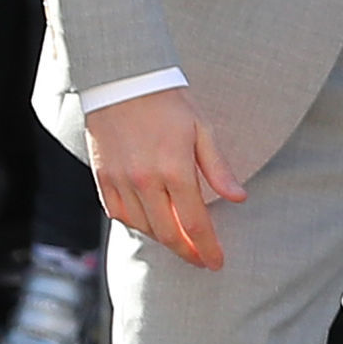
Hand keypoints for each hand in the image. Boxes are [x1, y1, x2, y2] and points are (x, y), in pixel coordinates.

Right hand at [85, 84, 245, 270]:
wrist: (122, 81)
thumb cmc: (168, 102)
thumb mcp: (202, 129)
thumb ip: (218, 169)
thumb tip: (239, 198)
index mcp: (175, 169)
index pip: (195, 223)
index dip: (208, 248)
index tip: (216, 263)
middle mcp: (146, 181)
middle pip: (169, 234)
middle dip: (188, 253)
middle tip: (201, 260)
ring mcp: (121, 181)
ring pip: (144, 228)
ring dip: (164, 240)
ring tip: (180, 241)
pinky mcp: (103, 178)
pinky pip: (119, 215)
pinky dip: (137, 225)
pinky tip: (151, 224)